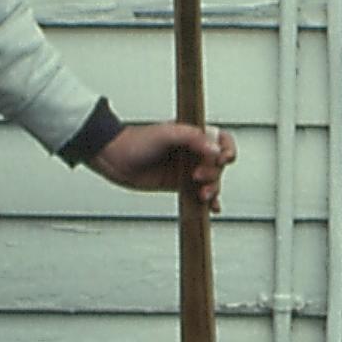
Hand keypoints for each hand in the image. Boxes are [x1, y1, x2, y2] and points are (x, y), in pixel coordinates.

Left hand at [92, 121, 235, 209]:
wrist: (114, 158)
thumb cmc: (136, 141)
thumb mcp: (166, 133)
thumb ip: (193, 138)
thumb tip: (216, 150)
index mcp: (193, 135)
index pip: (221, 140)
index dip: (227, 150)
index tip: (222, 159)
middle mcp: (193, 152)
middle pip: (218, 165)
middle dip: (214, 174)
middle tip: (198, 177)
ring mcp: (187, 169)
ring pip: (212, 181)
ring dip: (213, 189)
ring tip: (202, 195)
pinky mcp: (179, 185)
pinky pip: (200, 193)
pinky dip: (208, 201)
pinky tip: (211, 207)